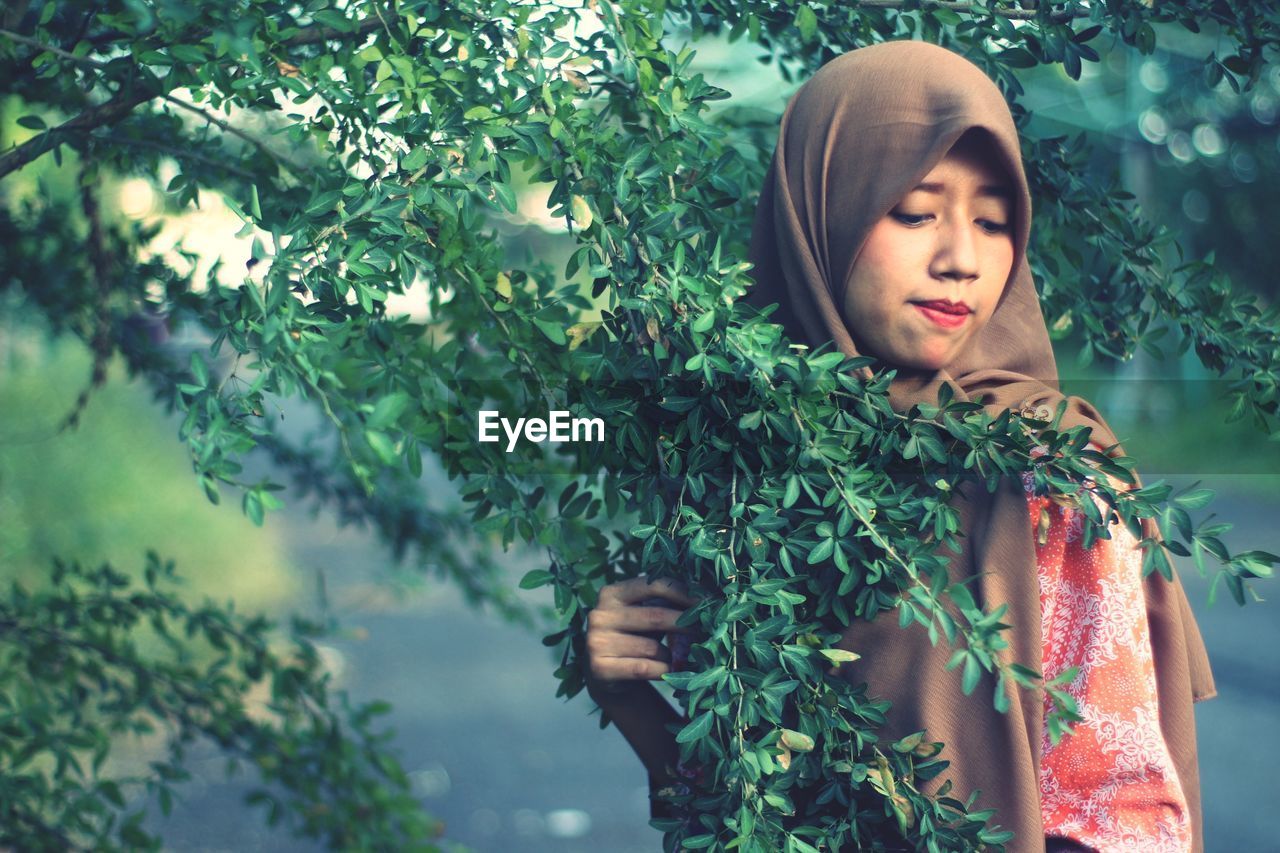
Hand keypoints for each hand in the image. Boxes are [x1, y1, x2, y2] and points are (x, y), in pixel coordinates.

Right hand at [585, 576, 698, 693]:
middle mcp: (600, 615)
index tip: (707, 602)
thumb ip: (664, 602)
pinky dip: (663, 670)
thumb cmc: (634, 637)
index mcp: (612, 593)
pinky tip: (670, 670)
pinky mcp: (600, 668)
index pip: (654, 585)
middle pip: (656, 616)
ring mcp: (597, 642)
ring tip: (676, 658)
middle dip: (686, 625)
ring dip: (671, 655)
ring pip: (652, 648)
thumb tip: (705, 595)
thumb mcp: (643, 614)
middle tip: (707, 630)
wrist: (606, 675)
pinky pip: (645, 668)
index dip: (684, 593)